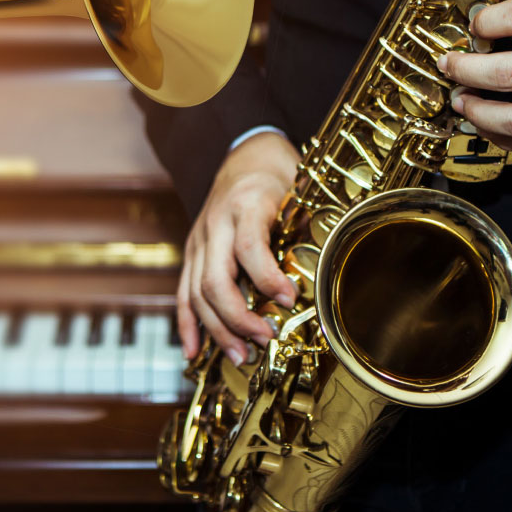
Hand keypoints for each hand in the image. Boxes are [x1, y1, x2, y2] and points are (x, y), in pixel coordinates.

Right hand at [178, 131, 298, 362]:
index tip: (289, 301)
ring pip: (197, 293)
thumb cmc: (277, 175)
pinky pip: (183, 293)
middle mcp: (216, 224)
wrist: (244, 154)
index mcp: (245, 204)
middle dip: (239, 318)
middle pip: (215, 280)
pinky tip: (196, 351)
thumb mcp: (298, 191)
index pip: (249, 247)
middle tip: (264, 340)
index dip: (267, 278)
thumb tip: (328, 269)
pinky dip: (188, 325)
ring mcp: (199, 240)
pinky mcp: (192, 253)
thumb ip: (307, 226)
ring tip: (241, 356)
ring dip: (218, 330)